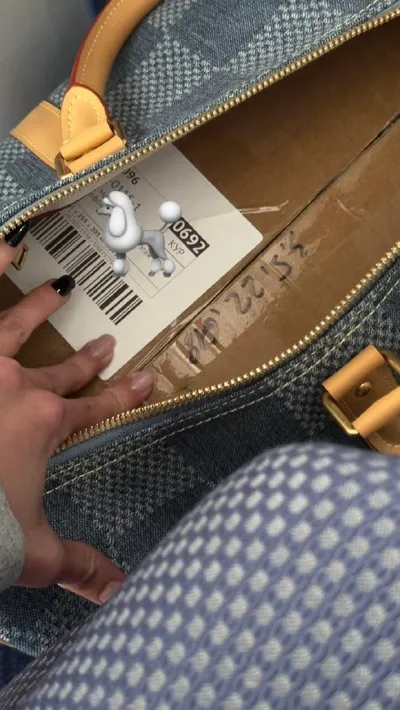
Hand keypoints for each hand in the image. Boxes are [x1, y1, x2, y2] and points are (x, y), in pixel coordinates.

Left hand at [0, 226, 153, 603]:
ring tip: (54, 283)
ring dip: (35, 304)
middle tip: (105, 343)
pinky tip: (3, 248)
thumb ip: (78, 565)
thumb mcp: (33, 552)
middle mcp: (16, 384)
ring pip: (10, 323)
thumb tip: (122, 589)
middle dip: (88, 358)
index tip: (143, 381)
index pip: (96, 408)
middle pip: (62, 368)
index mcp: (44, 424)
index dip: (123, 396)